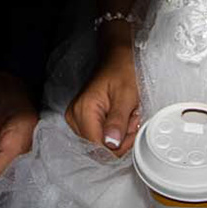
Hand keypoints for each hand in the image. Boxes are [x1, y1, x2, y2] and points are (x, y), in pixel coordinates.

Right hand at [64, 31, 141, 153]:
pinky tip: (120, 119)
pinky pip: (98, 137)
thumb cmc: (122, 72)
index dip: (119, 146)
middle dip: (120, 139)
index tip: (131, 129)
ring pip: (99, 145)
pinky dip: (113, 132)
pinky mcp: (81, 120)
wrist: (118, 58)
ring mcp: (76, 119)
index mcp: (83, 110)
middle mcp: (74, 117)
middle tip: (132, 119)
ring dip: (118, 135)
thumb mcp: (126, 96)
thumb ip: (118, 122)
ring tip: (127, 116)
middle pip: (98, 149)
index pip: (97, 148)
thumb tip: (111, 145)